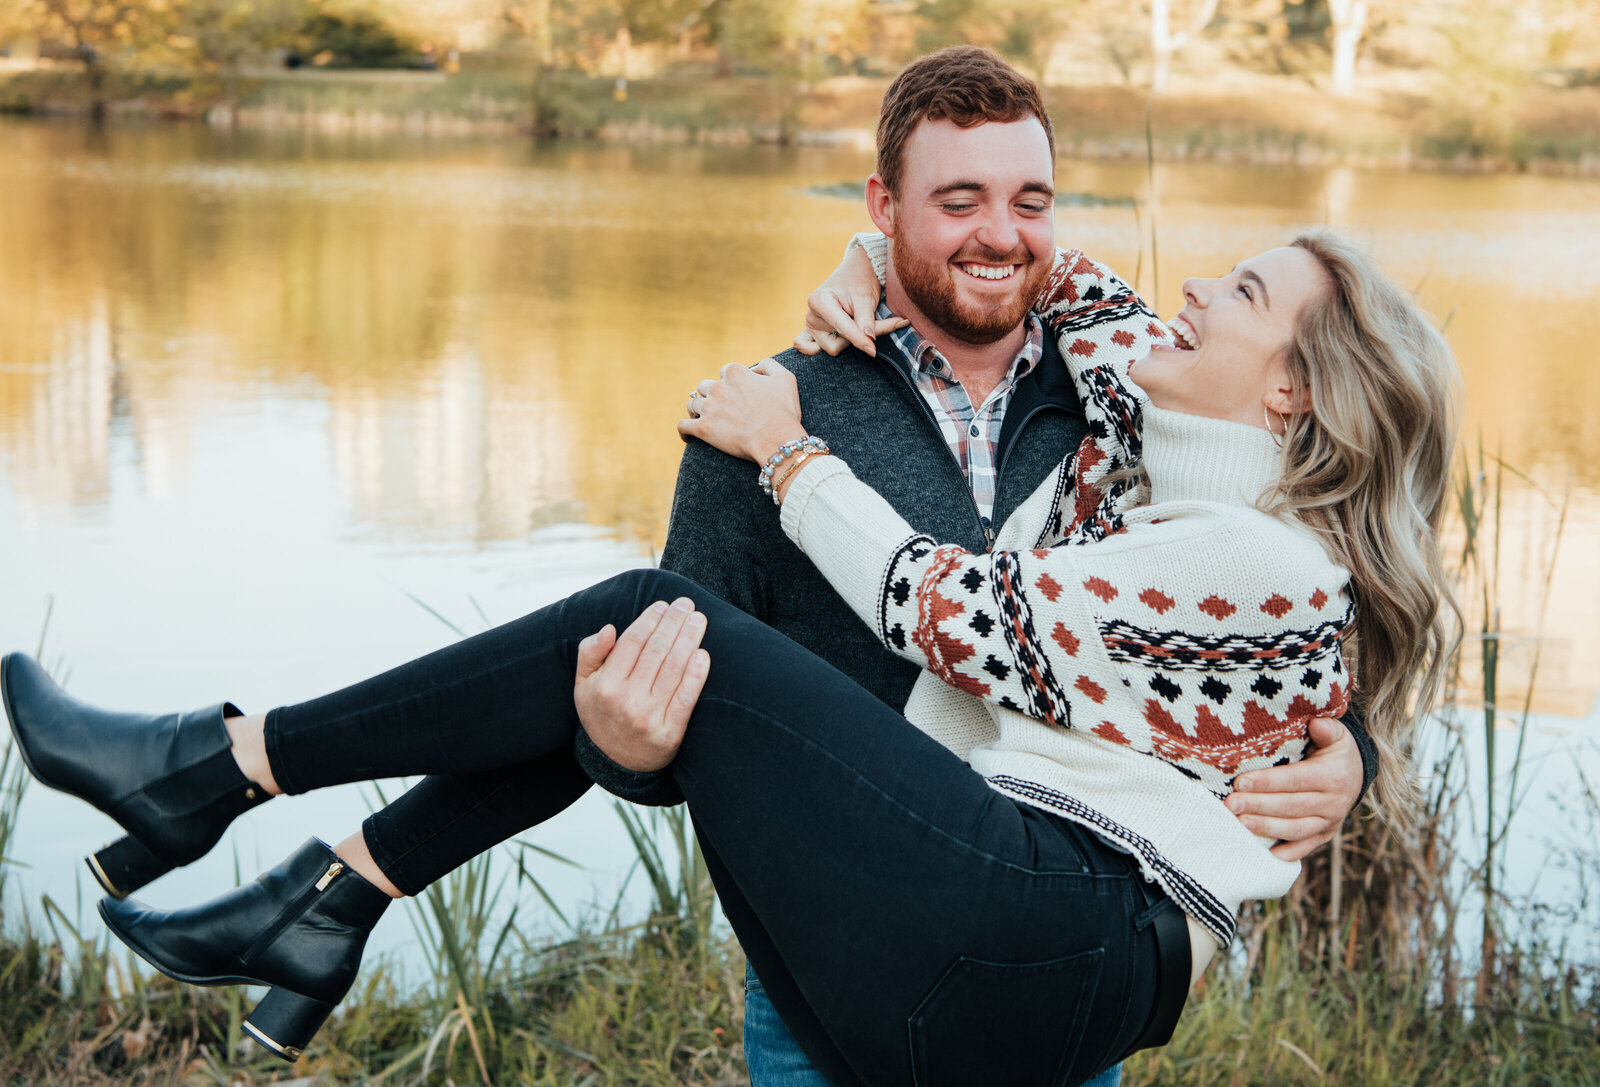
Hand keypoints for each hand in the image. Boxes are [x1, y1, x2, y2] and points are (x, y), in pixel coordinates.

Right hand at [573, 598, 710, 772]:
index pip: (632, 642)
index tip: (663, 605)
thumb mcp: (583, 685)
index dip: (650, 620)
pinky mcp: (670, 734)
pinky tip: (703, 654)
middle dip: (673, 623)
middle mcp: (627, 700)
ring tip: (698, 620)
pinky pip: (686, 698)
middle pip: (656, 651)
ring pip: (674, 669)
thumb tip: (609, 629)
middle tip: (686, 604)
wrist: (615, 763)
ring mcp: (649, 718)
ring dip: (689, 640)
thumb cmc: (601, 714)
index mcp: (606, 685)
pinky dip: (697, 675)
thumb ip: (590, 653)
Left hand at [678, 358, 807, 462]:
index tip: (737, 393)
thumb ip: (768, 365)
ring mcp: (708, 408)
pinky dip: (684, 430)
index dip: (731, 382)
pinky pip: (683, 426)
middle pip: (705, 386)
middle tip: (720, 407)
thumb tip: (754, 367)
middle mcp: (718, 387)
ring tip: (702, 418)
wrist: (776, 439)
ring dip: (697, 410)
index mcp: (734, 373)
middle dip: (711, 395)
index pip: (725, 372)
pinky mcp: (702, 429)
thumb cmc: (783, 411)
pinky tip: (687, 436)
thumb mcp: (785, 378)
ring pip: (692, 404)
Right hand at [794, 246, 906, 356]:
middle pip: (835, 343)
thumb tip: (869, 346)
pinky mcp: (811, 332)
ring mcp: (810, 325)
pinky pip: (807, 348)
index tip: (873, 350)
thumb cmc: (860, 281)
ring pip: (831, 348)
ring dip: (847, 341)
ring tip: (856, 323)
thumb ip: (867, 322)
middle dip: (855, 338)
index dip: (860, 339)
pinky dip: (817, 349)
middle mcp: (811, 315)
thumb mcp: (866, 298)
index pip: (842, 329)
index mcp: (819, 301)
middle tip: (872, 324)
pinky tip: (834, 341)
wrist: (855, 272)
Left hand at [1227, 717, 1363, 861]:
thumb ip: (1327, 729)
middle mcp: (1334, 803)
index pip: (1295, 780)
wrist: (1354, 774)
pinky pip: (1304, 847)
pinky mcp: (1323, 836)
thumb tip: (1316, 724)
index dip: (1267, 782)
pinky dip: (1286, 853)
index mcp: (1333, 777)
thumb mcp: (1337, 735)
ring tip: (1240, 824)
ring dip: (1267, 829)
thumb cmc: (1334, 750)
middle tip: (1231, 804)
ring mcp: (1329, 823)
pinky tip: (1264, 853)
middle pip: (1291, 806)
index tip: (1240, 782)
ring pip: (1295, 829)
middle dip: (1259, 806)